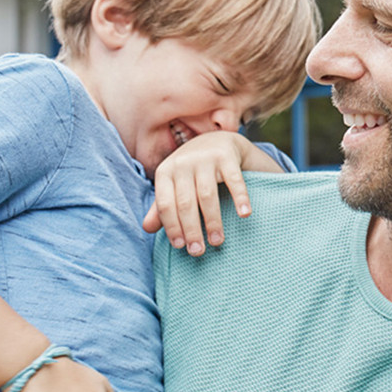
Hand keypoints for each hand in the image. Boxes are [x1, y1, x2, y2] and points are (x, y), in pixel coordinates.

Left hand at [143, 131, 280, 255]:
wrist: (216, 140)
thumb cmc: (190, 171)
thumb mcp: (173, 185)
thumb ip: (161, 207)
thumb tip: (146, 229)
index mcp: (165, 172)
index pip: (166, 204)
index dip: (172, 227)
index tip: (181, 247)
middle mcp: (183, 163)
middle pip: (185, 203)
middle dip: (192, 230)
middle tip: (198, 252)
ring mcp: (205, 158)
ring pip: (207, 195)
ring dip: (213, 221)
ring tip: (217, 241)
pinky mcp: (227, 155)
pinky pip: (234, 180)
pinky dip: (240, 198)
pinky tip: (245, 215)